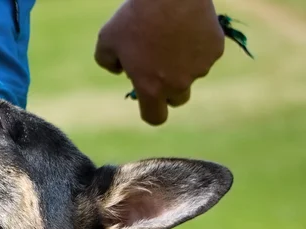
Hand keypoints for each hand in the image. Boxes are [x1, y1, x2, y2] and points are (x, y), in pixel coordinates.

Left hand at [95, 0, 224, 124]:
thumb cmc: (134, 16)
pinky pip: (206, 54)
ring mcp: (200, 68)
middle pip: (177, 98)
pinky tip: (186, 26)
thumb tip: (121, 71)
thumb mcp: (107, 39)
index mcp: (151, 88)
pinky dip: (198, 45)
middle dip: (169, 88)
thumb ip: (108, 62)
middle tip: (160, 65)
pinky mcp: (216, 49)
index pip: (155, 117)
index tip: (149, 100)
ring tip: (171, 37)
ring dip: (184, 64)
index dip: (152, 110)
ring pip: (193, 74)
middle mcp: (178, 84)